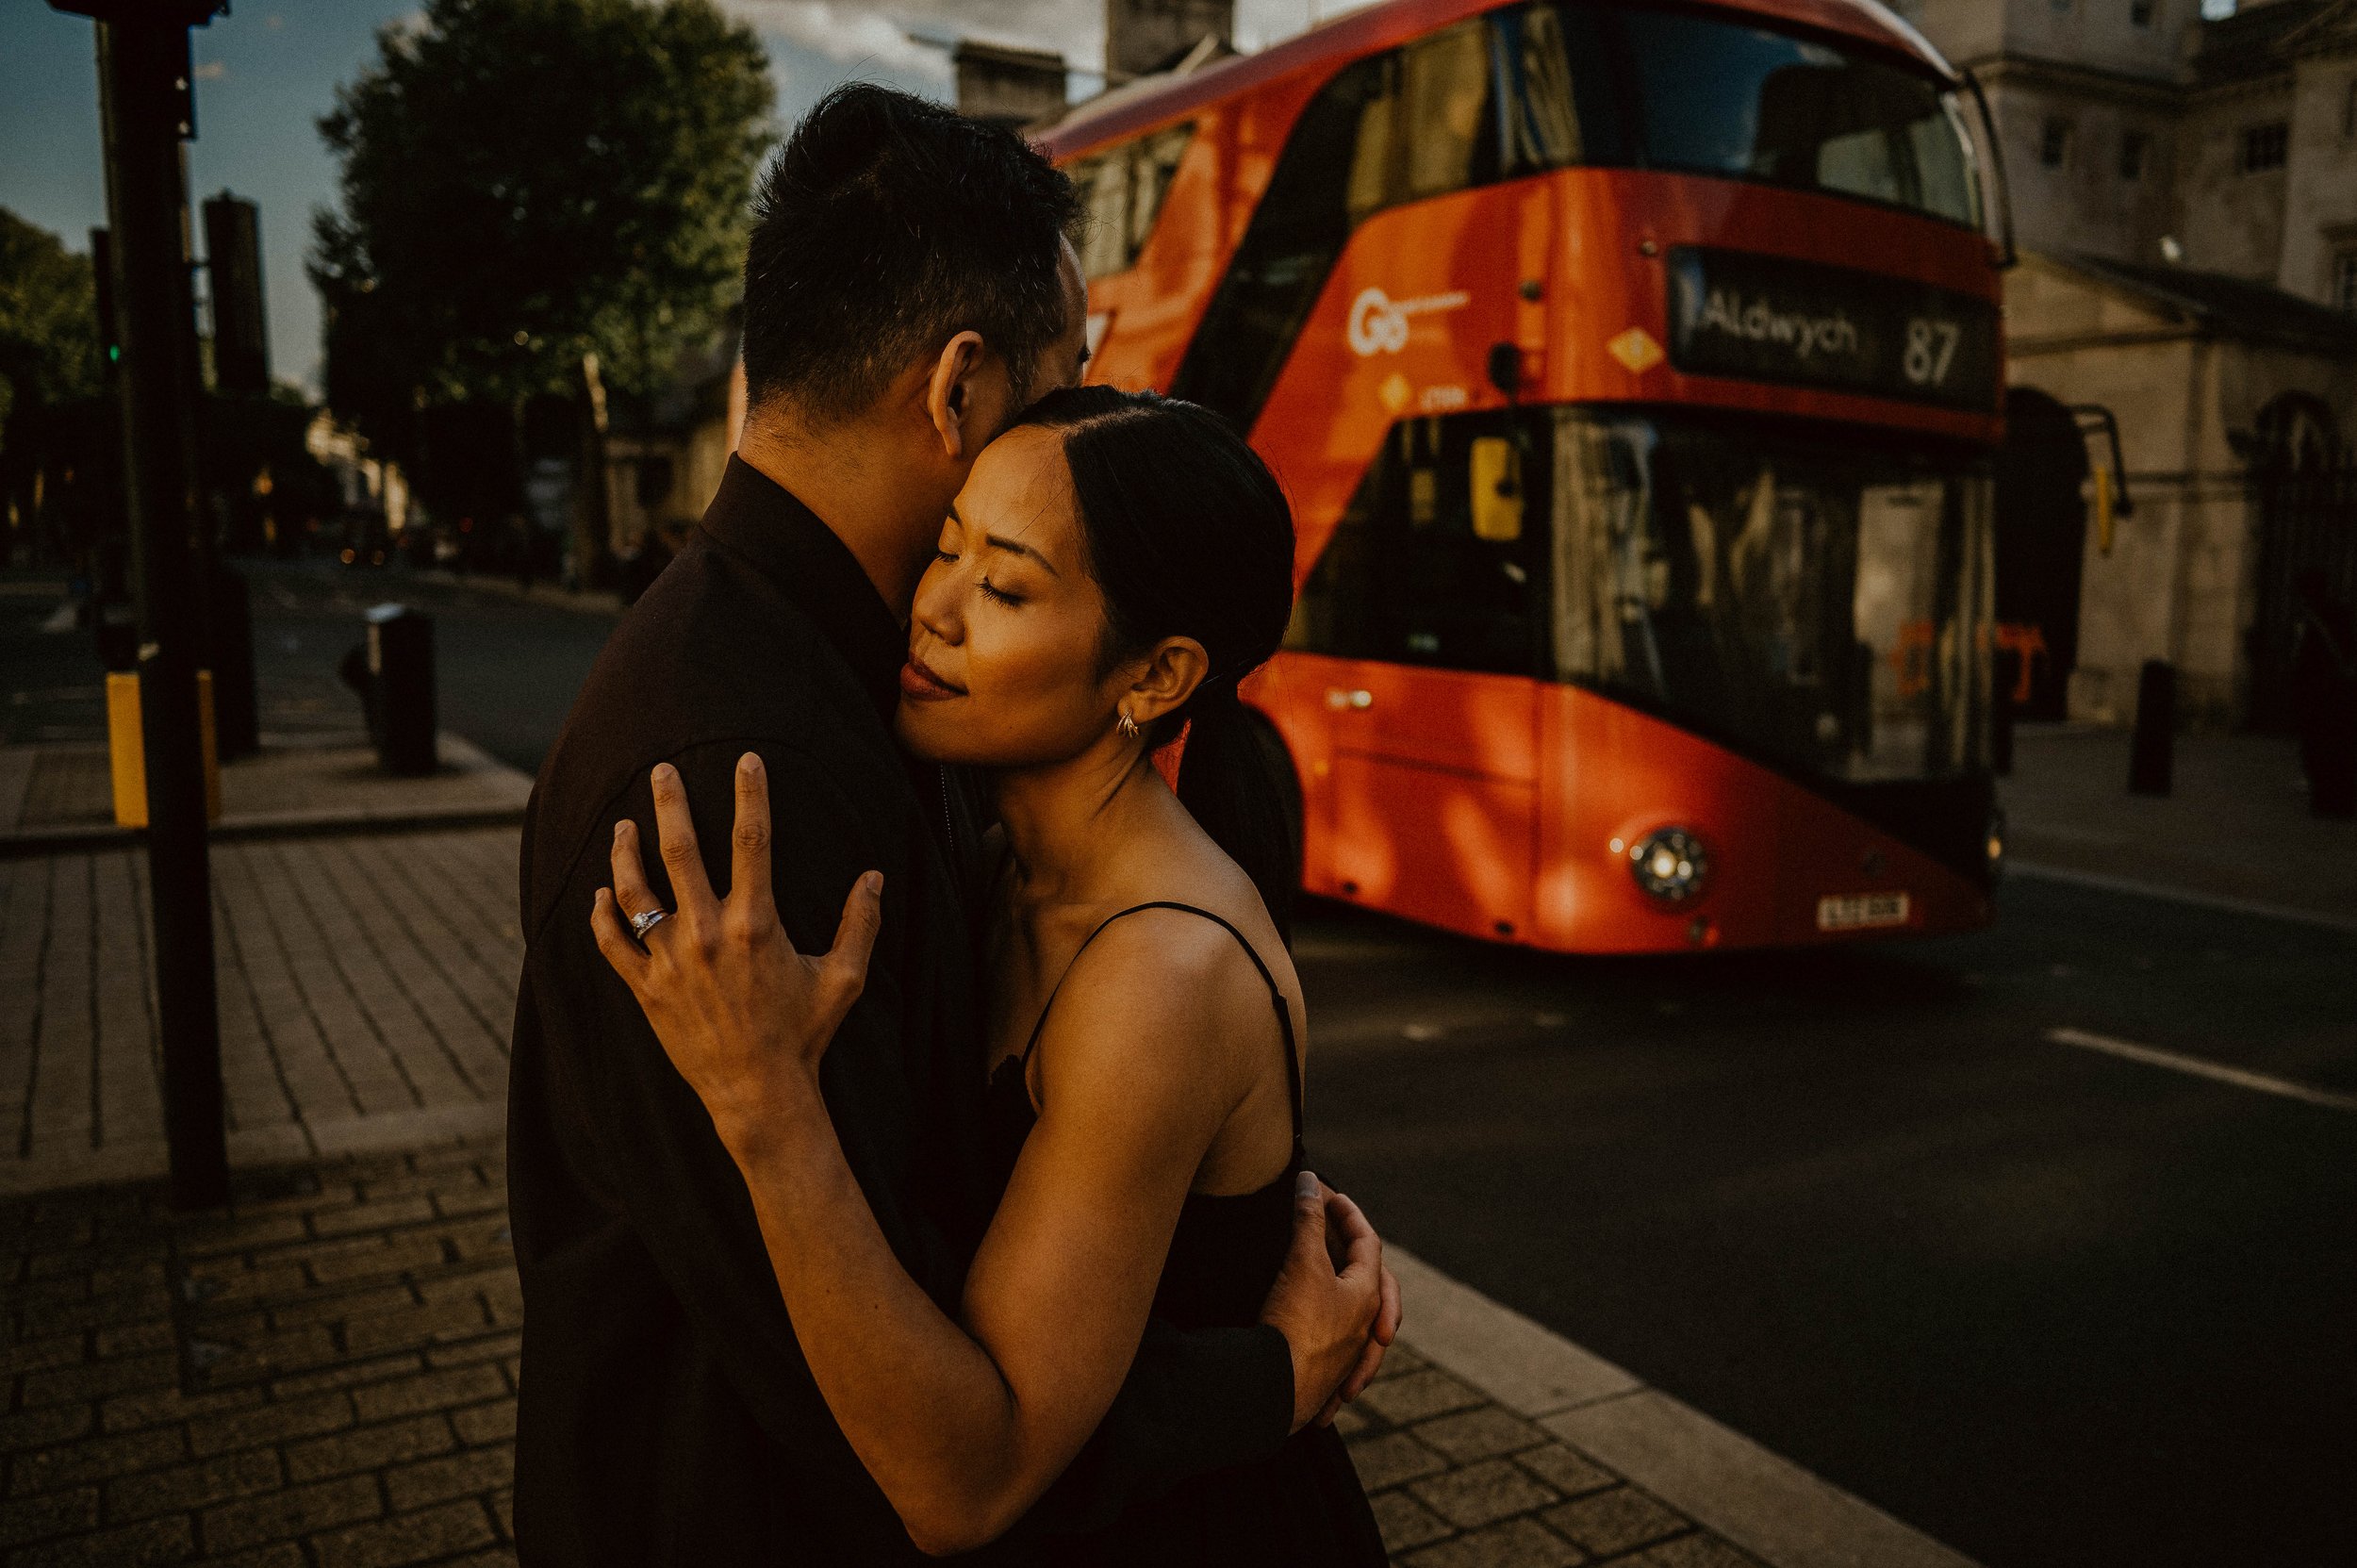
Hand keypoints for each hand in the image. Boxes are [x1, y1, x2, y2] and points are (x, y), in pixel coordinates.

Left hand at [591, 754, 882, 1153]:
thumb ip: (860, 924)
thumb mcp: (843, 979)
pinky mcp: (646, 989)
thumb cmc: (804, 1035)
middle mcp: (708, 934)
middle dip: (669, 803)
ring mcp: (671, 961)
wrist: (758, 1093)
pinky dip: (602, 915)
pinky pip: (612, 944)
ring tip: (624, 824)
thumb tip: (875, 876)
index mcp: (757, 924)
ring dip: (626, 852)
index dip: (750, 794)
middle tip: (661, 769)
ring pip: (636, 891)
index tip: (745, 760)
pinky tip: (601, 893)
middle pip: (680, 851)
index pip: (753, 841)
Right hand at [1257, 1172, 1395, 1431]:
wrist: (1275, 1392)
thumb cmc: (1296, 1325)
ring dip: (1335, 1294)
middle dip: (1356, 1255)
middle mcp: (1365, 1326)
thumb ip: (1309, 1219)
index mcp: (1368, 1295)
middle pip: (1374, 1283)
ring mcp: (1348, 1355)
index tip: (1328, 1195)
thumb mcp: (1302, 1262)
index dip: (1349, 1213)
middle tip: (1339, 1235)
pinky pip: (1338, 1351)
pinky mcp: (1327, 1378)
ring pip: (1359, 1319)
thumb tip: (1309, 1181)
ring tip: (1320, 1278)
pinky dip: (1327, 1329)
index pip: (1368, 1242)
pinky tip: (1310, 1329)